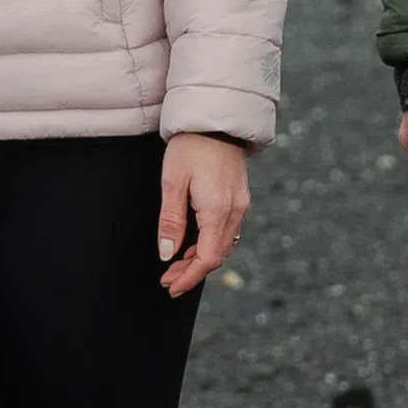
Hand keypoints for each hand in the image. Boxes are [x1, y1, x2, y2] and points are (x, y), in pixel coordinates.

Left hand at [153, 133, 250, 296]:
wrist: (216, 119)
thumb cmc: (190, 147)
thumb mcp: (172, 182)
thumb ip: (170, 220)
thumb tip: (167, 253)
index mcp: (218, 210)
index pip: (207, 258)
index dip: (189, 277)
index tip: (171, 287)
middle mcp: (234, 211)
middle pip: (216, 256)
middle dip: (192, 272)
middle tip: (167, 279)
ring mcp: (240, 205)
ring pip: (222, 245)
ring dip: (200, 259)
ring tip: (175, 265)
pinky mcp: (238, 199)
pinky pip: (226, 232)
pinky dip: (208, 244)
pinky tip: (191, 244)